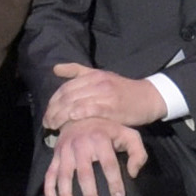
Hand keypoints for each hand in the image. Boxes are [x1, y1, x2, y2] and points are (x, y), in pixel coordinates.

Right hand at [40, 119, 148, 195]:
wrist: (81, 115)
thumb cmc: (109, 129)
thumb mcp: (128, 134)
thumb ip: (137, 152)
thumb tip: (133, 173)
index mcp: (100, 138)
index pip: (109, 164)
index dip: (114, 182)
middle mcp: (81, 145)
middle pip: (85, 173)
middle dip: (90, 194)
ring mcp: (66, 151)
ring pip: (64, 176)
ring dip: (67, 195)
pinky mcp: (56, 155)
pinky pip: (50, 173)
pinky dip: (49, 188)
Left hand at [42, 62, 171, 133]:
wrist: (149, 97)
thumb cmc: (123, 90)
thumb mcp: (101, 76)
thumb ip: (78, 72)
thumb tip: (56, 68)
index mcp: (93, 75)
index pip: (65, 87)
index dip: (53, 101)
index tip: (47, 113)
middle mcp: (98, 82)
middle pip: (67, 96)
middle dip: (53, 111)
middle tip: (47, 123)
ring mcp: (105, 94)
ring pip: (75, 103)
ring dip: (60, 116)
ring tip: (53, 127)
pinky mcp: (112, 107)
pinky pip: (91, 109)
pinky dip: (78, 114)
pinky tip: (70, 120)